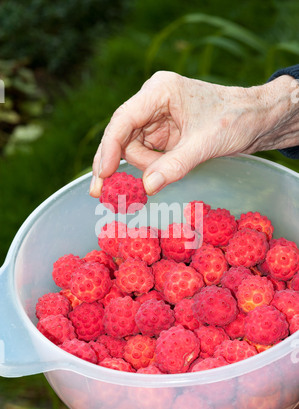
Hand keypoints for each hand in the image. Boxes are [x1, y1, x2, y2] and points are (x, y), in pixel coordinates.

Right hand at [90, 70, 298, 196]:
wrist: (255, 119)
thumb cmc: (235, 119)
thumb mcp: (205, 144)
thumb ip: (175, 165)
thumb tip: (147, 187)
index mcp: (160, 91)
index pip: (123, 120)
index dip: (109, 148)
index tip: (103, 174)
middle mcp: (152, 102)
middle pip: (122, 136)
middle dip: (117, 163)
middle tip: (101, 192)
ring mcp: (155, 118)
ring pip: (132, 148)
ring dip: (143, 168)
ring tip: (167, 173)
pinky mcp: (162, 133)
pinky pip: (145, 154)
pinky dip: (149, 168)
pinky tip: (157, 176)